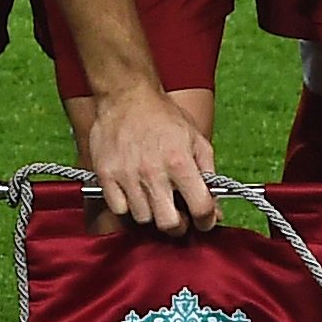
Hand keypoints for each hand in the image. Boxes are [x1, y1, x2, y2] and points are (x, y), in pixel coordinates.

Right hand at [80, 88, 216, 234]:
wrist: (126, 96)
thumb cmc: (162, 116)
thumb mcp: (196, 138)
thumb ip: (208, 174)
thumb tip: (215, 208)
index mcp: (180, 162)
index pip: (200, 208)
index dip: (207, 220)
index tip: (204, 220)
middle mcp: (153, 172)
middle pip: (169, 223)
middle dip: (178, 225)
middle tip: (178, 215)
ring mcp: (127, 175)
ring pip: (143, 218)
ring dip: (152, 212)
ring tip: (154, 196)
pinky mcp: (106, 175)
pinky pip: (119, 208)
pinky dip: (128, 205)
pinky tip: (134, 191)